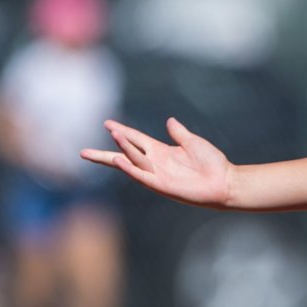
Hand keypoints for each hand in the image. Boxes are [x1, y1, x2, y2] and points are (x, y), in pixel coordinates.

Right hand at [80, 118, 233, 207]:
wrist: (224, 182)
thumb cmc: (212, 163)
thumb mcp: (193, 142)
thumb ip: (179, 133)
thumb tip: (169, 120)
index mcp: (161, 152)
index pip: (136, 140)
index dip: (122, 132)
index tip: (107, 123)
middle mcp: (156, 163)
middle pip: (125, 154)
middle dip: (105, 153)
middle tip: (82, 152)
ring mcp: (157, 174)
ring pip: (133, 161)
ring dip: (122, 149)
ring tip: (113, 134)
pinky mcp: (162, 185)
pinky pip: (141, 176)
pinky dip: (130, 168)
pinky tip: (119, 160)